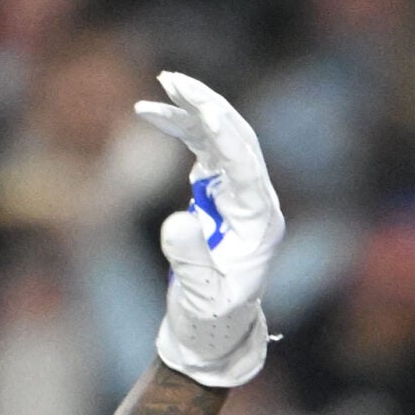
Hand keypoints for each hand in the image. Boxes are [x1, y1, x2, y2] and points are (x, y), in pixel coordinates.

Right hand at [137, 72, 283, 389]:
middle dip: (209, 106)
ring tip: (164, 84)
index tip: (203, 108)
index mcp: (261, 225)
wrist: (211, 334)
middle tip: (174, 80)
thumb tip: (178, 222)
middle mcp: (256, 204)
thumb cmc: (210, 322)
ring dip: (195, 109)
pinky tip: (153, 112)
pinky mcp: (219, 193)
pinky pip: (204, 150)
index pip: (247, 168)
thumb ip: (190, 261)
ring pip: (222, 139)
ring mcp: (239, 196)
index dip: (226, 136)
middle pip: (239, 140)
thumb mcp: (200, 299)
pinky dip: (181, 129)